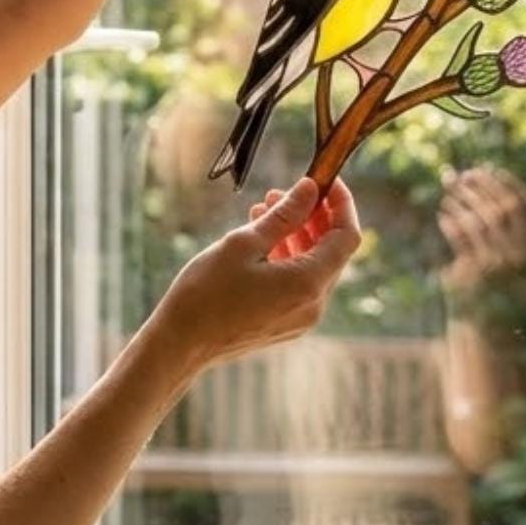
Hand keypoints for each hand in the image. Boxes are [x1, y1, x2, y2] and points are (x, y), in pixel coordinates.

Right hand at [157, 174, 360, 371]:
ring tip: (263, 209)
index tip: (323, 180)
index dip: (340, 204)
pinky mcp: (285, 324)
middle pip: (331, 252)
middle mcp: (313, 305)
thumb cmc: (205, 293)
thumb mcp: (243, 244)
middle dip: (312, 217)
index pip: (346, 236)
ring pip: (313, 267)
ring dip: (296, 235)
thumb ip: (284, 216)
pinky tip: (260, 240)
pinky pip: (298, 284)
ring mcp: (300, 318)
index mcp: (308, 284)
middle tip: (282, 192)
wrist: (179, 344)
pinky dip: (286, 257)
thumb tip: (309, 189)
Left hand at [437, 166, 525, 293]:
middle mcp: (519, 254)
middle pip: (502, 208)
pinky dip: (451, 222)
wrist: (486, 326)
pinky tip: (443, 216)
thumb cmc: (493, 283)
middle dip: (482, 187)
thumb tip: (464, 178)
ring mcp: (498, 264)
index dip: (508, 182)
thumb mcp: (501, 252)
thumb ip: (490, 219)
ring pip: (479, 220)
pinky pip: (461, 238)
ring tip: (448, 198)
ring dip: (462, 203)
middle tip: (462, 176)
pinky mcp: (475, 273)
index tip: (489, 168)